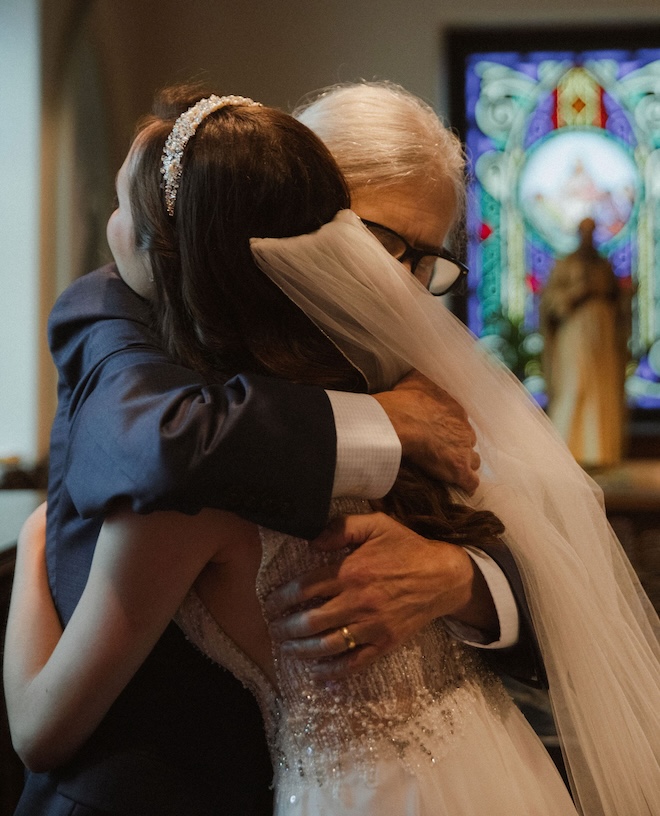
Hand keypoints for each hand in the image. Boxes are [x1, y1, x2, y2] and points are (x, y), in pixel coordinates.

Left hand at [264, 512, 486, 679]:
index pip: (305, 588)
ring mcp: (372, 626)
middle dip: (285, 628)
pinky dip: (333, 672)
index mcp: (351, 571)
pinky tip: (317, 674)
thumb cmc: (406, 547)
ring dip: (302, 651)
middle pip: (310, 621)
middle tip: (273, 630)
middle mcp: (358, 601)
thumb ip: (342, 527)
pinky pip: (355, 663)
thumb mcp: (376, 524)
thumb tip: (311, 540)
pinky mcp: (385, 643)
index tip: (269, 604)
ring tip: (287, 650)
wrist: (443, 576)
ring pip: (328, 645)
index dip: (281, 598)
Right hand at [372, 370, 479, 493]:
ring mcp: (464, 450)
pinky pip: (470, 482)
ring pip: (473, 460)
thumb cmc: (404, 401)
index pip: (459, 421)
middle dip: (457, 446)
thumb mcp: (415, 379)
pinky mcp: (459, 470)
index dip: (449, 429)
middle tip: (441, 450)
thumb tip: (423, 370)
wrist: (401, 421)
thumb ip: (424, 376)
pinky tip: (457, 485)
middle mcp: (465, 428)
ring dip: (463, 464)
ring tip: (448, 468)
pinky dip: (465, 484)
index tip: (438, 433)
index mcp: (456, 409)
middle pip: (467, 440)